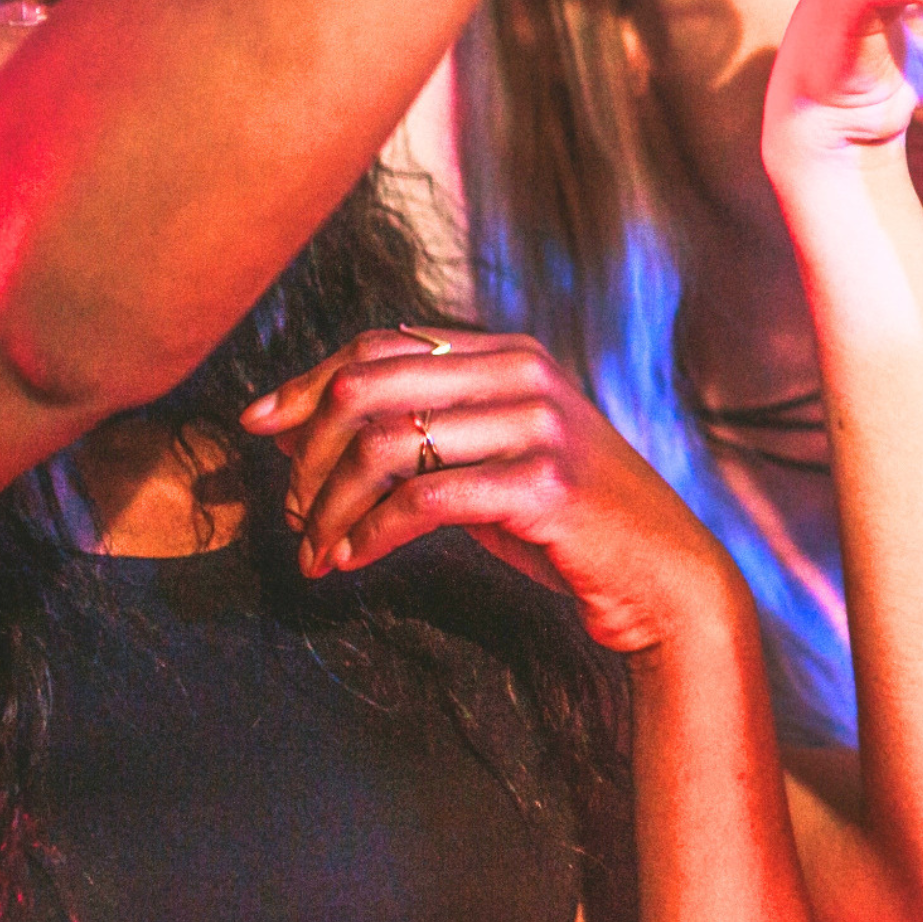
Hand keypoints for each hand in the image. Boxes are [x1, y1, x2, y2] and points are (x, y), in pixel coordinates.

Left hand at [244, 332, 745, 657]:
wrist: (665, 576)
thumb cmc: (567, 523)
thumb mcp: (493, 459)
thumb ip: (418, 430)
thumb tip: (295, 422)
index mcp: (511, 354)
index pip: (380, 345)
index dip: (307, 383)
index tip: (257, 426)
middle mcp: (526, 376)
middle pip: (369, 386)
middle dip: (308, 452)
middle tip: (289, 509)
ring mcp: (541, 426)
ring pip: (385, 446)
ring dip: (329, 506)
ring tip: (315, 549)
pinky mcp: (545, 483)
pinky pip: (422, 501)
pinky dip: (369, 534)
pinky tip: (353, 560)